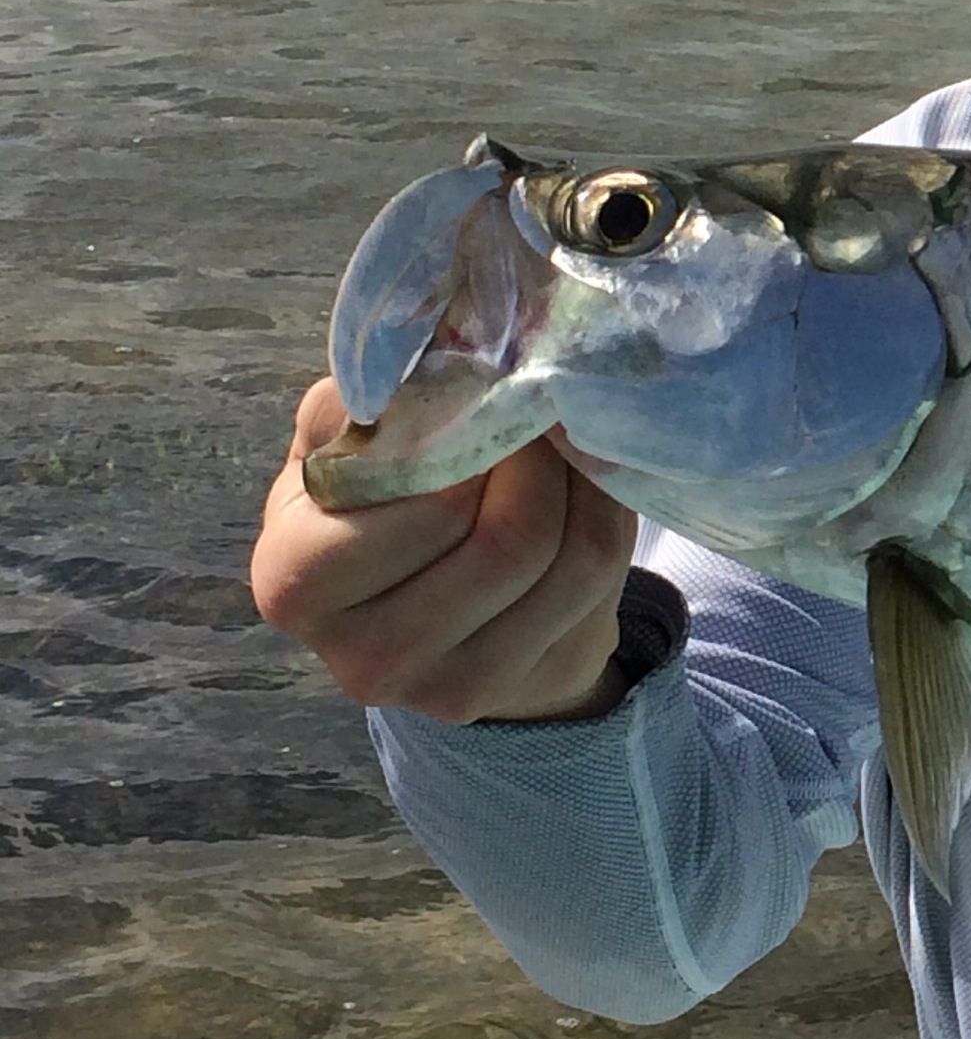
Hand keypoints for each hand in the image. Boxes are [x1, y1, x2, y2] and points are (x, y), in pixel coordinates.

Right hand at [249, 376, 638, 723]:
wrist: (421, 591)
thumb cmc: (379, 496)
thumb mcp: (352, 437)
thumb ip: (373, 396)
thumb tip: (443, 346)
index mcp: (294, 578)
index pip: (421, 508)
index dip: (475, 443)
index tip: (491, 395)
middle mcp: (359, 655)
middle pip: (504, 543)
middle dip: (541, 459)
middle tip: (545, 411)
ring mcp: (439, 690)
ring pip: (566, 565)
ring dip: (585, 484)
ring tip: (567, 441)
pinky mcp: (508, 692)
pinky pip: (595, 587)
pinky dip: (608, 520)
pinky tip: (589, 489)